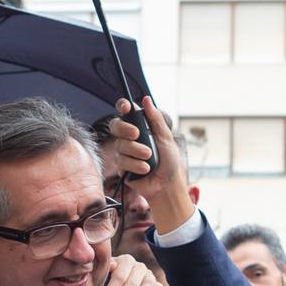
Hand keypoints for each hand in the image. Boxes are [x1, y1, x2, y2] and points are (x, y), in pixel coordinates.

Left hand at [102, 254, 170, 285]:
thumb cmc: (106, 283)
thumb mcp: (102, 277)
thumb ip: (103, 272)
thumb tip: (111, 265)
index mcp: (125, 261)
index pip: (120, 275)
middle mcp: (138, 267)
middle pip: (132, 282)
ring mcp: (149, 275)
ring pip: (147, 285)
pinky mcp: (157, 285)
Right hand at [108, 96, 194, 234]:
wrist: (167, 184)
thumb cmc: (169, 161)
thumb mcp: (166, 137)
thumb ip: (156, 119)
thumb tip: (146, 100)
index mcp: (140, 127)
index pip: (126, 112)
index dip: (122, 106)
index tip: (126, 107)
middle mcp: (129, 138)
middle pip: (116, 126)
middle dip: (125, 129)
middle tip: (137, 134)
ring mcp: (124, 152)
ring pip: (120, 145)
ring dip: (136, 151)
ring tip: (149, 158)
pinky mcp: (122, 166)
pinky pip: (122, 161)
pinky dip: (135, 164)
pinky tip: (145, 168)